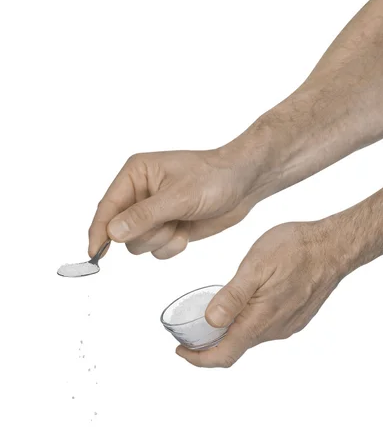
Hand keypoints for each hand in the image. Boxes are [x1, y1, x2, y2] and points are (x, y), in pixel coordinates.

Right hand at [88, 147, 264, 259]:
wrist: (244, 184)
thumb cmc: (215, 178)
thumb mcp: (179, 196)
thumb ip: (143, 216)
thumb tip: (112, 233)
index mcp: (136, 174)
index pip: (107, 206)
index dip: (99, 231)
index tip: (94, 252)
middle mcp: (140, 194)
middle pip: (121, 231)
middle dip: (146, 234)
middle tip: (169, 222)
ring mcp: (154, 213)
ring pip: (139, 244)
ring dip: (161, 240)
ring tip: (181, 223)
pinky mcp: (167, 228)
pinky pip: (157, 251)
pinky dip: (172, 246)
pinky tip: (187, 231)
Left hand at [177, 220, 344, 367]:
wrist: (335, 246)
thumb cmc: (295, 250)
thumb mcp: (256, 266)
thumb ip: (233, 297)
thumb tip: (210, 321)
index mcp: (260, 320)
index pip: (224, 355)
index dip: (198, 359)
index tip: (180, 351)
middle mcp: (274, 330)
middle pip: (234, 349)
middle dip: (209, 345)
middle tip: (189, 332)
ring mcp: (286, 326)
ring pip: (249, 338)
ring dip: (228, 333)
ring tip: (213, 315)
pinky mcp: (295, 319)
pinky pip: (264, 329)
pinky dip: (246, 324)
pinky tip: (242, 306)